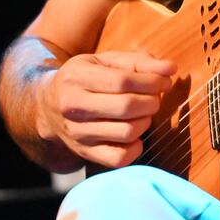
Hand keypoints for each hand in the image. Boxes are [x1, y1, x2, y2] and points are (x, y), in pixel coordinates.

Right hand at [36, 50, 176, 167]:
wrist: (48, 106)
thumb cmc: (86, 78)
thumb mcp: (106, 61)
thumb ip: (140, 62)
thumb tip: (170, 69)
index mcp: (77, 77)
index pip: (123, 81)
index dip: (151, 82)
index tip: (165, 81)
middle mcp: (73, 106)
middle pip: (126, 107)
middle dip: (151, 101)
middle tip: (155, 97)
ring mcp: (77, 133)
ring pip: (127, 132)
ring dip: (146, 121)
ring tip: (143, 113)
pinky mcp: (84, 153)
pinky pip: (119, 158)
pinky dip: (136, 147)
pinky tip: (135, 134)